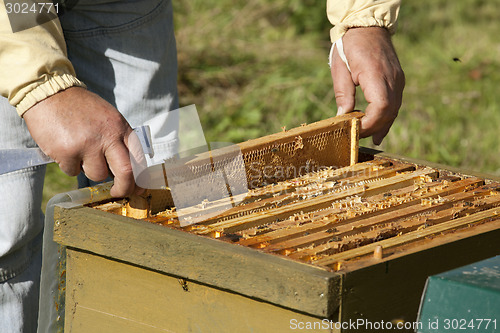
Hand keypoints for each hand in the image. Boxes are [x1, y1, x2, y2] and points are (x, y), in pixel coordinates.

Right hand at [23, 87, 137, 196]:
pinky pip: (73, 171)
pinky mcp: (67, 152)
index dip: (141, 177)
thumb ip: (117, 140)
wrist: (48, 92)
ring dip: (89, 170)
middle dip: (124, 188)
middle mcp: (107, 136)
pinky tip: (64, 148)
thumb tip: (127, 170)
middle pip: (126, 172)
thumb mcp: (107, 118)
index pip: (138, 157)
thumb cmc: (79, 107)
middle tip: (118, 193)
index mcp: (120, 127)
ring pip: (96, 175)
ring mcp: (87, 145)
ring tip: (80, 151)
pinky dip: (69, 165)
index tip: (139, 188)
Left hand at [331, 27, 404, 144]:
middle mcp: (392, 79)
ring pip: (394, 110)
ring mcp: (398, 80)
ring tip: (369, 138)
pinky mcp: (398, 80)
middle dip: (373, 128)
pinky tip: (379, 130)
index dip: (370, 123)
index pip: (381, 106)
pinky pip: (395, 103)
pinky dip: (387, 117)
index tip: (355, 130)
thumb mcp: (340, 68)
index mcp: (376, 74)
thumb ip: (343, 93)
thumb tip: (343, 116)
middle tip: (357, 136)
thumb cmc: (350, 45)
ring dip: (382, 125)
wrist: (368, 26)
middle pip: (389, 112)